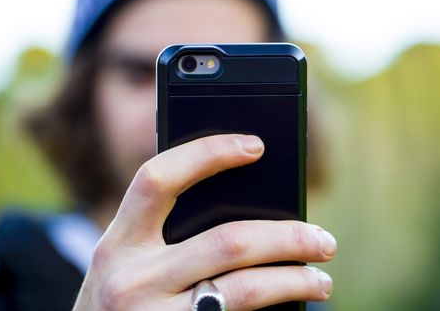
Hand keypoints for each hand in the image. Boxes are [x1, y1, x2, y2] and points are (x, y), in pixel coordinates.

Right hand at [73, 134, 336, 310]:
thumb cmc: (121, 303)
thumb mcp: (128, 263)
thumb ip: (165, 234)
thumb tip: (251, 205)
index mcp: (117, 243)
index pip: (157, 179)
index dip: (206, 153)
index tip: (255, 146)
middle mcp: (130, 281)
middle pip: (227, 241)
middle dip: (287, 237)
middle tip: (323, 239)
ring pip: (245, 289)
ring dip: (295, 280)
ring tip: (321, 278)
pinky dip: (277, 309)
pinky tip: (294, 305)